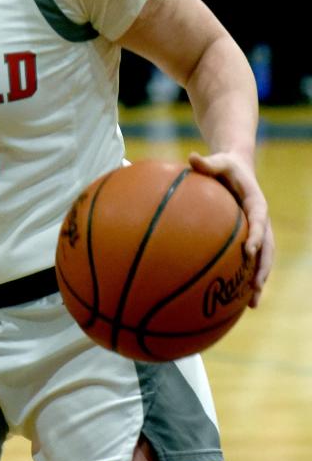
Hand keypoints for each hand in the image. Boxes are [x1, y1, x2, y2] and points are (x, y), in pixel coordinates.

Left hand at [189, 151, 273, 306]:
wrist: (237, 169)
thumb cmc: (225, 166)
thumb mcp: (219, 162)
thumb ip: (207, 163)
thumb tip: (191, 157)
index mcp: (257, 204)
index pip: (259, 221)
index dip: (256, 236)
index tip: (249, 250)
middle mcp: (261, 221)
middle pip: (268, 249)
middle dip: (263, 268)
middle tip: (255, 286)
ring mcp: (258, 232)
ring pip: (263, 260)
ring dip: (259, 280)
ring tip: (252, 303)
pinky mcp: (249, 239)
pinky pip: (249, 260)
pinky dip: (246, 278)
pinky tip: (235, 299)